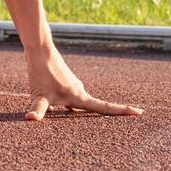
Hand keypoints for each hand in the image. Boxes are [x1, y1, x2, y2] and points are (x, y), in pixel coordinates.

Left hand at [23, 45, 143, 121]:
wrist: (39, 50)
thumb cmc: (41, 72)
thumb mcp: (39, 95)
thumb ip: (37, 110)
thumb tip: (30, 120)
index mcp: (79, 97)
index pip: (105, 107)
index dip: (122, 111)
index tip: (140, 112)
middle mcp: (80, 92)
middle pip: (99, 107)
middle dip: (113, 113)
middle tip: (134, 115)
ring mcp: (73, 87)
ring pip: (84, 104)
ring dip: (91, 112)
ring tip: (106, 120)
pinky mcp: (65, 84)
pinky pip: (72, 100)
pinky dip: (73, 108)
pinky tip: (64, 111)